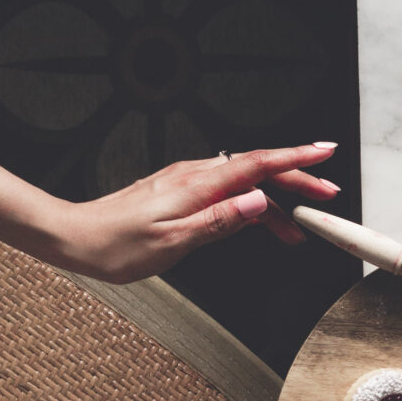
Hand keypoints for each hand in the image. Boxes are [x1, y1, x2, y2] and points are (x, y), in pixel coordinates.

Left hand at [52, 145, 340, 281]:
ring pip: (244, 184)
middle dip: (296, 182)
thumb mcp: (172, 243)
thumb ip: (219, 222)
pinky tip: (259, 221)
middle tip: (326, 197)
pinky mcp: (179, 193)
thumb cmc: (115, 246)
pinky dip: (250, 206)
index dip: (295, 160)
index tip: (324, 154)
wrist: (75, 237)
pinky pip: (226, 192)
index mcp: (196, 186)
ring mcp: (186, 183)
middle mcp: (193, 177)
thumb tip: (257, 204)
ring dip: (275, 201)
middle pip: (256, 172)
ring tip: (298, 227)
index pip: (256, 166)